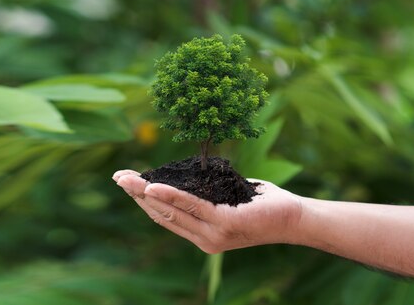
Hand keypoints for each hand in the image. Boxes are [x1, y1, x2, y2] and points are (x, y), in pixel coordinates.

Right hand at [113, 170, 302, 252]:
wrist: (295, 218)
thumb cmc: (263, 205)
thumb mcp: (228, 198)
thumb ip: (206, 194)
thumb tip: (187, 175)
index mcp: (202, 234)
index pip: (165, 217)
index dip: (142, 200)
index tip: (126, 182)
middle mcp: (203, 238)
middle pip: (161, 214)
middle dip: (136, 195)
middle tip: (118, 177)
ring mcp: (213, 234)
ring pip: (171, 210)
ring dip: (146, 193)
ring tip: (127, 179)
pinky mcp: (224, 224)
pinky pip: (192, 206)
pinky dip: (170, 195)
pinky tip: (154, 186)